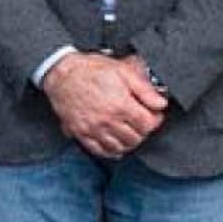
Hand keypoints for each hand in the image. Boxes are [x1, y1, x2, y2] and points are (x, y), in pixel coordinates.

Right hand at [41, 52, 167, 159]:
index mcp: (121, 105)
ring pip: (120, 147)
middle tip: (141, 123)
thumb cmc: (90, 70)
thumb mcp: (122, 71)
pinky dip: (110, 151)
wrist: (62, 74)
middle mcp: (107, 121)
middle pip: (135, 138)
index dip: (155, 120)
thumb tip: (160, 103)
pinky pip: (99, 150)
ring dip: (128, 142)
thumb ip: (144, 89)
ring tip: (129, 132)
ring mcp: (93, 129)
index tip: (153, 115)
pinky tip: (114, 144)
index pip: (148, 124)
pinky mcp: (81, 133)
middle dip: (142, 131)